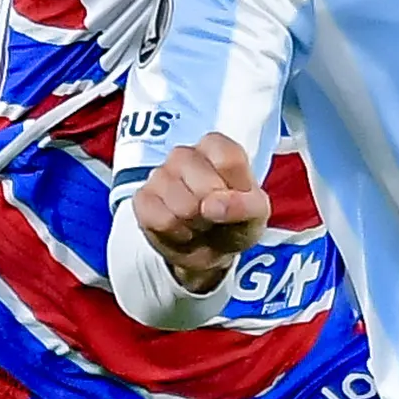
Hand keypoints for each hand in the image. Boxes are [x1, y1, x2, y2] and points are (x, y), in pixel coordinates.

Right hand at [128, 132, 271, 288]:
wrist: (209, 251)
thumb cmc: (234, 223)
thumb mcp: (256, 216)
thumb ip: (245, 206)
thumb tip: (213, 205)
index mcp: (216, 147)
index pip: (227, 159)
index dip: (235, 191)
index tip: (236, 201)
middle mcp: (184, 154)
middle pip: (204, 186)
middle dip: (215, 212)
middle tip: (216, 216)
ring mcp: (159, 175)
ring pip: (183, 207)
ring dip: (197, 226)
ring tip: (199, 224)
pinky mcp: (143, 199)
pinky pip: (162, 221)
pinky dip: (178, 235)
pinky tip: (182, 231)